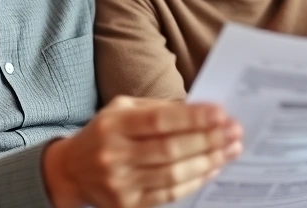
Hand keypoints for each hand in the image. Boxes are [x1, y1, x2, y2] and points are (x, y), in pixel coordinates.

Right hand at [43, 96, 242, 207]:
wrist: (71, 171)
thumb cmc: (106, 133)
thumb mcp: (123, 109)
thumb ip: (159, 108)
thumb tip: (203, 111)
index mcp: (113, 125)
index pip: (159, 120)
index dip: (193, 118)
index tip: (222, 113)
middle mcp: (114, 155)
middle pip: (170, 149)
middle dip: (208, 140)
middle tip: (235, 131)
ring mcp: (120, 184)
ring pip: (173, 174)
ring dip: (208, 161)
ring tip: (231, 150)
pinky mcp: (127, 206)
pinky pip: (169, 194)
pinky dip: (195, 181)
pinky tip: (212, 168)